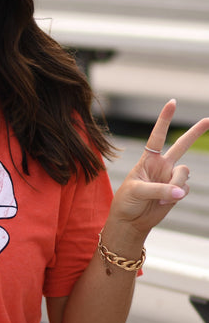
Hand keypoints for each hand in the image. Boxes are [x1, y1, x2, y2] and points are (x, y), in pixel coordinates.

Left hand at [110, 99, 208, 234]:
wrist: (131, 220)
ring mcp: (171, 177)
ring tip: (161, 197)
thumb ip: (159, 188)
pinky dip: (176, 195)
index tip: (172, 103)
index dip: (164, 119)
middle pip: (181, 144)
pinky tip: (164, 202)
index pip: (157, 136)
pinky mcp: (177, 190)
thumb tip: (179, 191)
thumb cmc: (127, 201)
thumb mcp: (137, 191)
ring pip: (184, 172)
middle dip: (195, 132)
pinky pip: (184, 188)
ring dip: (176, 183)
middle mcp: (162, 165)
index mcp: (148, 159)